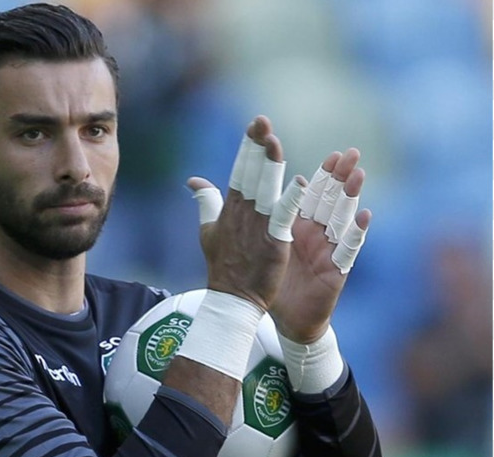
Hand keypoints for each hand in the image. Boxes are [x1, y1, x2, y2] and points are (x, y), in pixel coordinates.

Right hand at [188, 116, 298, 309]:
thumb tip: (193, 180)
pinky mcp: (273, 242)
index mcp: (231, 208)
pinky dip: (289, 201)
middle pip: (251, 174)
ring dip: (270, 166)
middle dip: (257, 147)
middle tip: (263, 121)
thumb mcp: (209, 230)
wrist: (232, 298)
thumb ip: (206, 202)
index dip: (248, 147)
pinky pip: (282, 217)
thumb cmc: (223, 265)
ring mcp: (257, 227)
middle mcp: (243, 213)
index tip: (255, 124)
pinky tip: (300, 183)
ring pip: (265, 190)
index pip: (240, 170)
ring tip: (275, 142)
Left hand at [269, 149, 371, 343]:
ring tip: (358, 175)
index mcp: (298, 227)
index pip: (312, 195)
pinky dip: (356, 233)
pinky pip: (347, 250)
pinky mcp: (335, 271)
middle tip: (353, 153)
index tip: (333, 153)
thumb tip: (245, 188)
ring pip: (342, 220)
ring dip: (350, 197)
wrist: (283, 319)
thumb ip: (254, 217)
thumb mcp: (260, 245)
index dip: (323, 175)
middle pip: (332, 201)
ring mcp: (328, 252)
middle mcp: (317, 235)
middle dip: (342, 178)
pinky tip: (364, 216)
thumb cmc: (271, 281)